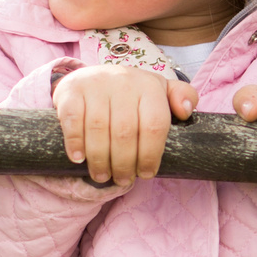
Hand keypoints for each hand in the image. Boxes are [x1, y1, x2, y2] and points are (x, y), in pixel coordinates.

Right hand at [50, 64, 197, 186]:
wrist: (90, 76)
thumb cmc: (130, 93)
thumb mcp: (159, 91)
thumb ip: (182, 97)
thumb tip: (185, 111)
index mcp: (149, 85)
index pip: (154, 125)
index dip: (150, 154)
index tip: (146, 173)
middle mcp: (123, 81)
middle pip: (125, 131)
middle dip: (124, 162)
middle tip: (122, 180)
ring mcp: (95, 84)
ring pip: (98, 128)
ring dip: (100, 159)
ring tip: (102, 176)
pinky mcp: (71, 90)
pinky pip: (73, 120)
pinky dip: (75, 142)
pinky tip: (78, 159)